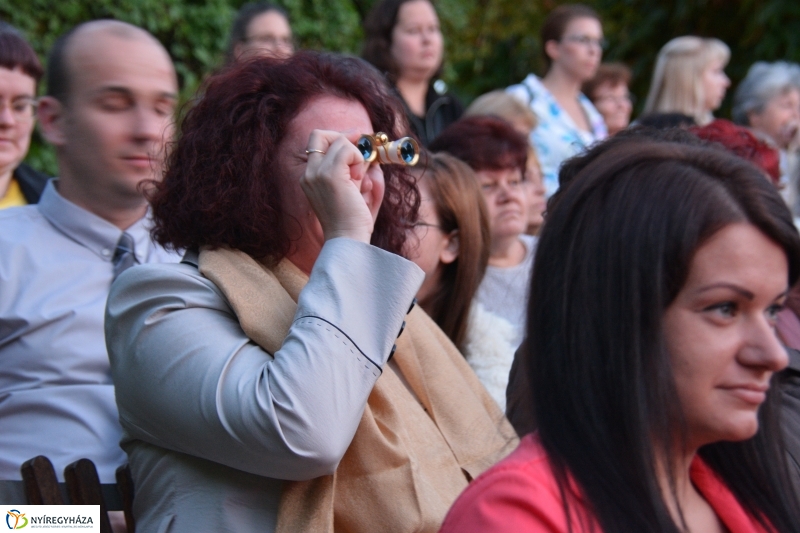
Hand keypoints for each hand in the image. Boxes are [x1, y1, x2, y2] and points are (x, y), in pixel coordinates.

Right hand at [301, 129, 384, 243]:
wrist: (347, 238)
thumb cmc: (352, 219)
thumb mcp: (350, 188)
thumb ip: (352, 167)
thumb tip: (365, 146)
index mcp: (309, 178)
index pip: (316, 142)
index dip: (337, 139)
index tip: (356, 145)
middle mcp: (308, 173)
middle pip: (320, 134)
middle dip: (345, 138)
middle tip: (363, 151)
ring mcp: (317, 173)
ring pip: (340, 142)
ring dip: (356, 155)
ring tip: (359, 178)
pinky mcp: (330, 174)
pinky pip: (348, 149)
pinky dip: (359, 159)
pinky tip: (359, 179)